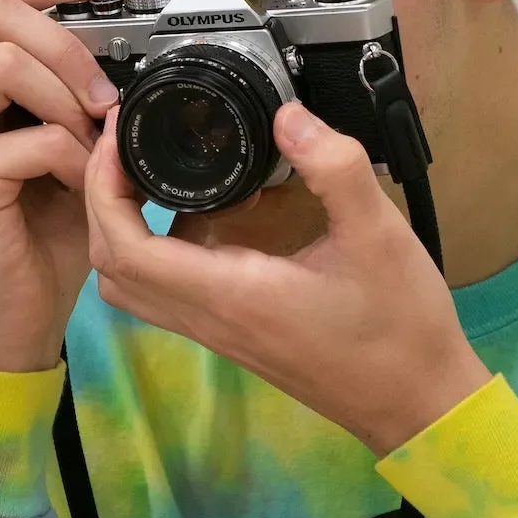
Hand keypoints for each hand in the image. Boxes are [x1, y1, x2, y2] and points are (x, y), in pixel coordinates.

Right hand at [0, 0, 120, 371]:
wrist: (10, 324)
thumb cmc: (37, 243)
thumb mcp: (64, 154)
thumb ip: (72, 101)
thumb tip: (124, 57)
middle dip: (66, 41)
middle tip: (104, 94)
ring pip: (7, 63)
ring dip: (69, 98)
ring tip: (92, 144)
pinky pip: (30, 135)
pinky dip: (72, 157)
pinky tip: (80, 187)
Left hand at [83, 101, 492, 456]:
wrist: (416, 401)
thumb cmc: (400, 326)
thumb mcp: (379, 234)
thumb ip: (334, 167)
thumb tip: (287, 115)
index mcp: (230, 293)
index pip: (125, 248)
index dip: (103, 187)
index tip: (120, 136)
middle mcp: (210, 319)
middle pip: (112, 270)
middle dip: (101, 203)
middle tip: (126, 148)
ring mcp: (218, 333)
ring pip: (133, 289)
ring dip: (122, 232)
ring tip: (149, 174)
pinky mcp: (234, 335)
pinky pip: (168, 294)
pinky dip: (156, 251)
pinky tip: (202, 211)